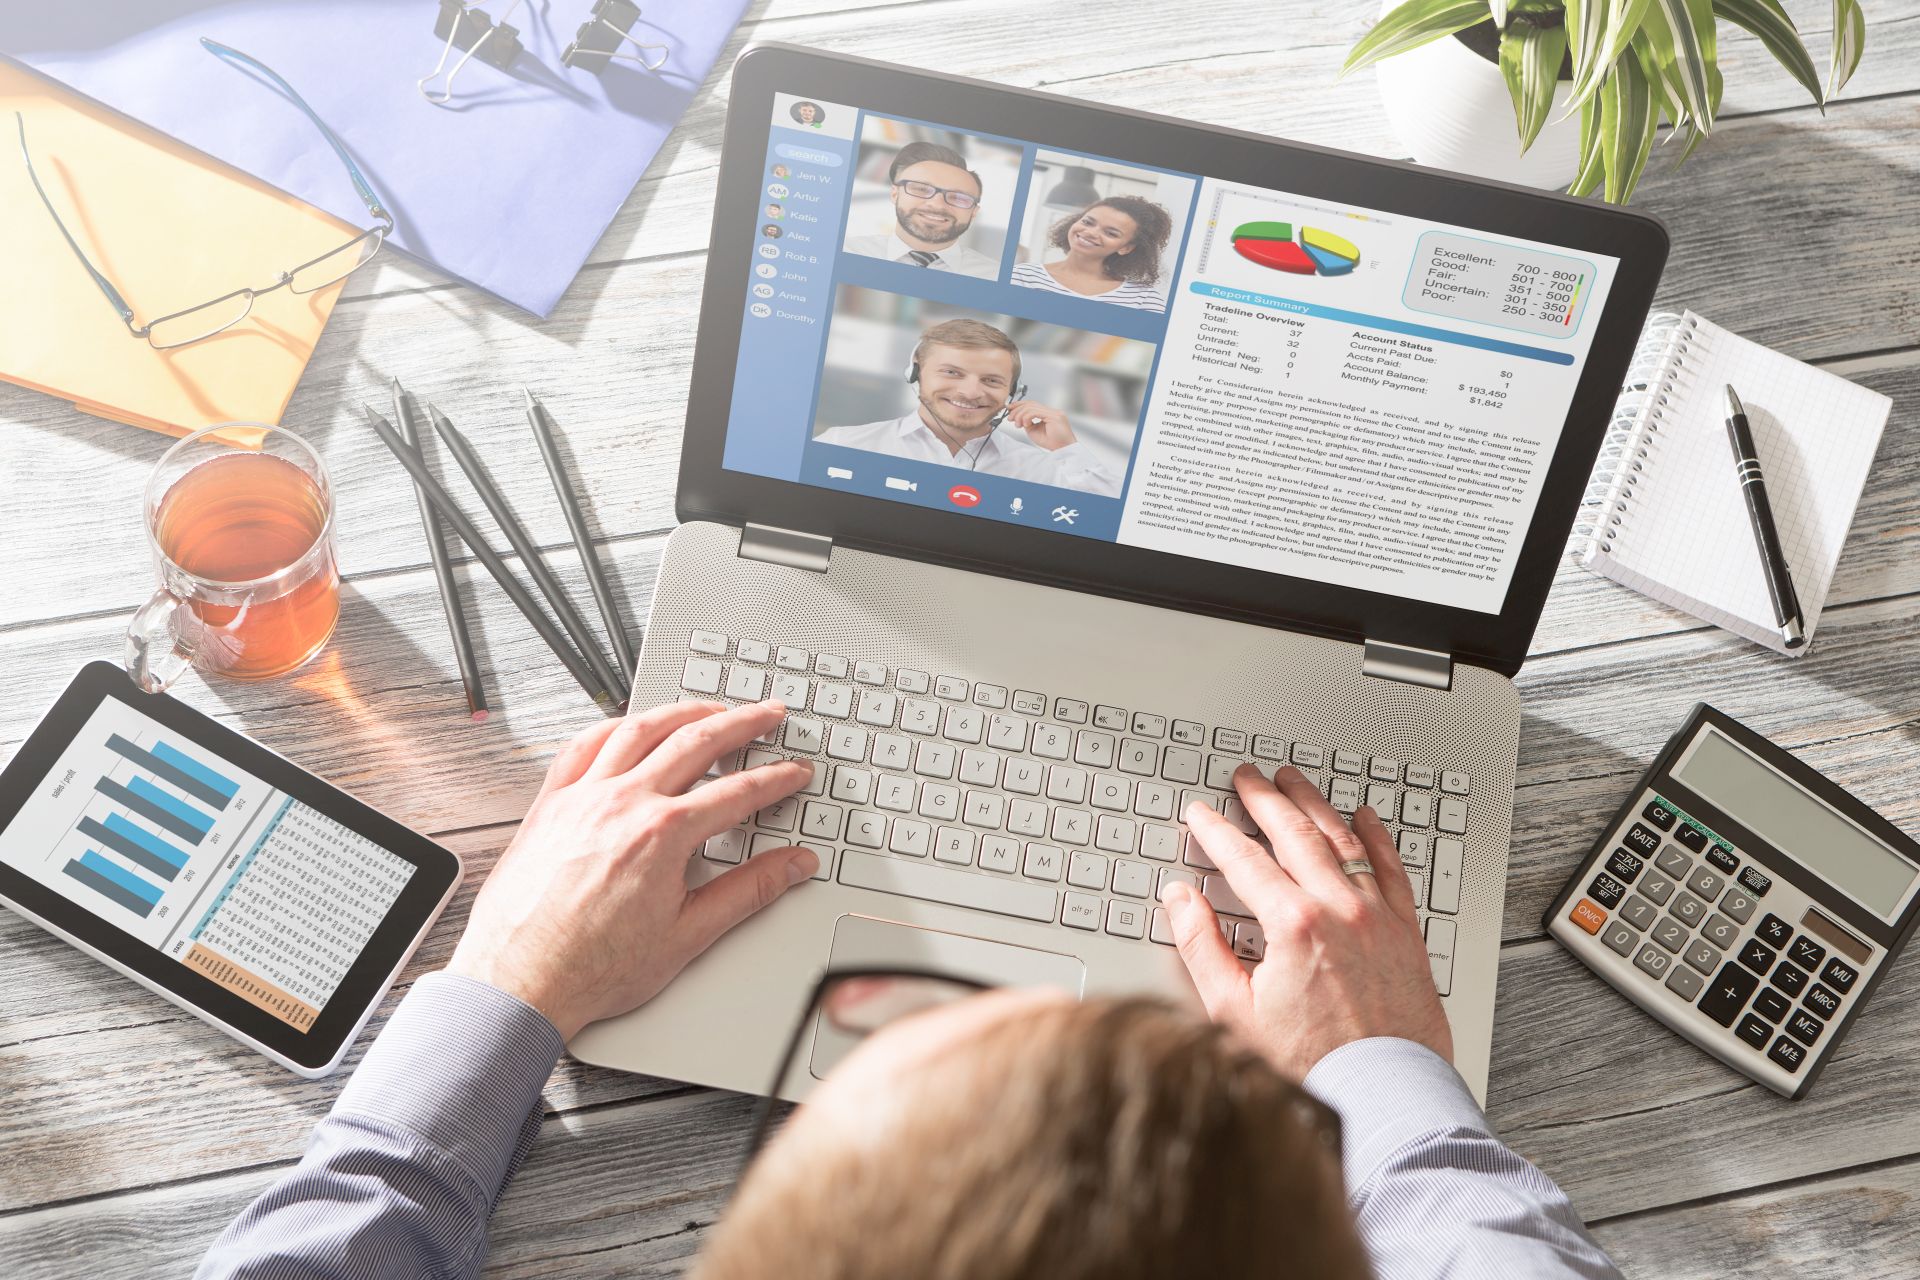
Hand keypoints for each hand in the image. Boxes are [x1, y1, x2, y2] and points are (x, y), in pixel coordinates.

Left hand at [447, 700, 816, 1038]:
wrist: (519, 981)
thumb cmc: (592, 967)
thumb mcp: (688, 935)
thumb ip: (749, 892)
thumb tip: (792, 867)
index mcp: (663, 834)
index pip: (738, 792)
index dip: (776, 779)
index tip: (794, 772)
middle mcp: (622, 802)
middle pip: (696, 741)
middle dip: (742, 723)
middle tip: (767, 714)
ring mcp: (582, 796)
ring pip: (640, 729)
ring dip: (683, 712)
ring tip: (710, 709)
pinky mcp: (550, 803)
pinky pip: (584, 744)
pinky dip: (615, 726)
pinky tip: (631, 725)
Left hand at [1003, 400, 1076, 450]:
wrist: (1063, 450)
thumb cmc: (1052, 443)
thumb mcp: (1034, 431)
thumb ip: (1027, 422)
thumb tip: (1019, 417)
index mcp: (1049, 414)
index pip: (1032, 404)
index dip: (1019, 405)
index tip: (1009, 409)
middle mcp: (1052, 411)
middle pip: (1031, 403)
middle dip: (1017, 409)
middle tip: (1010, 418)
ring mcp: (1054, 413)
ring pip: (1032, 407)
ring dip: (1020, 415)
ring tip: (1017, 424)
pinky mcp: (1055, 416)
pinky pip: (1036, 412)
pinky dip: (1027, 417)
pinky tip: (1025, 424)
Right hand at [1162, 764, 1450, 1079]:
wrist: (1381, 1092)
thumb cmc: (1309, 1063)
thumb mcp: (1233, 1011)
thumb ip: (1201, 948)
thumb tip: (1179, 902)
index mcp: (1292, 925)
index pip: (1243, 859)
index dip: (1216, 831)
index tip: (1200, 814)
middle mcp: (1339, 910)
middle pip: (1295, 834)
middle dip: (1266, 799)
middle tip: (1248, 777)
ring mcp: (1378, 917)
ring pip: (1343, 840)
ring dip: (1314, 805)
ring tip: (1295, 782)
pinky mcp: (1406, 932)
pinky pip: (1391, 868)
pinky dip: (1376, 837)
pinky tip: (1364, 818)